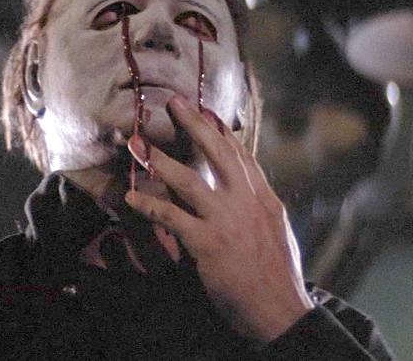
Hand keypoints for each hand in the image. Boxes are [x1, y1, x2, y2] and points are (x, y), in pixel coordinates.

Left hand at [125, 95, 313, 342]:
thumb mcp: (277, 232)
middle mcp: (246, 202)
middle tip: (174, 103)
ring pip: (189, 180)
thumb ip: (260, 207)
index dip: (222, 131)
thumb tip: (251, 191)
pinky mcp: (208, 243)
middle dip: (194, 125)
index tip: (207, 111)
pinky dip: (148, 206)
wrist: (281, 310)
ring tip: (138, 145)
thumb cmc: (279, 276)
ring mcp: (226, 221)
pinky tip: (131, 197)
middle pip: (217, 154)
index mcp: (264, 199)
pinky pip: (171, 218)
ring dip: (160, 160)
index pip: (241, 157)